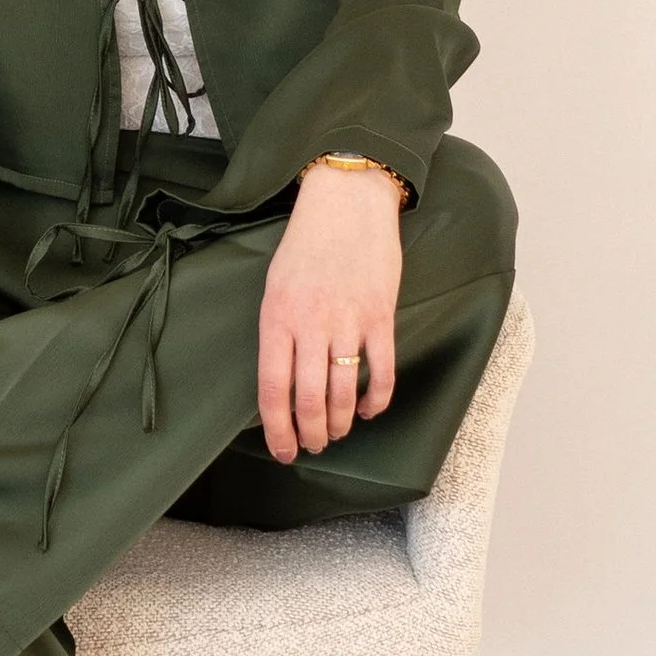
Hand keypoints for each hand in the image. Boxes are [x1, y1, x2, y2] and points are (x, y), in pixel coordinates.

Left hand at [257, 163, 403, 461]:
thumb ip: (277, 333)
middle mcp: (311, 324)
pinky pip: (382, 372)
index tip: (282, 452)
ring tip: (335, 433)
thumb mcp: (275, 287)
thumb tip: (282, 382)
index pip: (273, 389)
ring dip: (339, 423)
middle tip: (312, 446)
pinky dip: (375, 401)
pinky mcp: (381, 317)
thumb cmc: (305, 246)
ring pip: (344, 392)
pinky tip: (367, 411)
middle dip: (310, 434)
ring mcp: (349, 322)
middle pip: (310, 400)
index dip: (278, 429)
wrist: (347, 203)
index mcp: (277, 318)